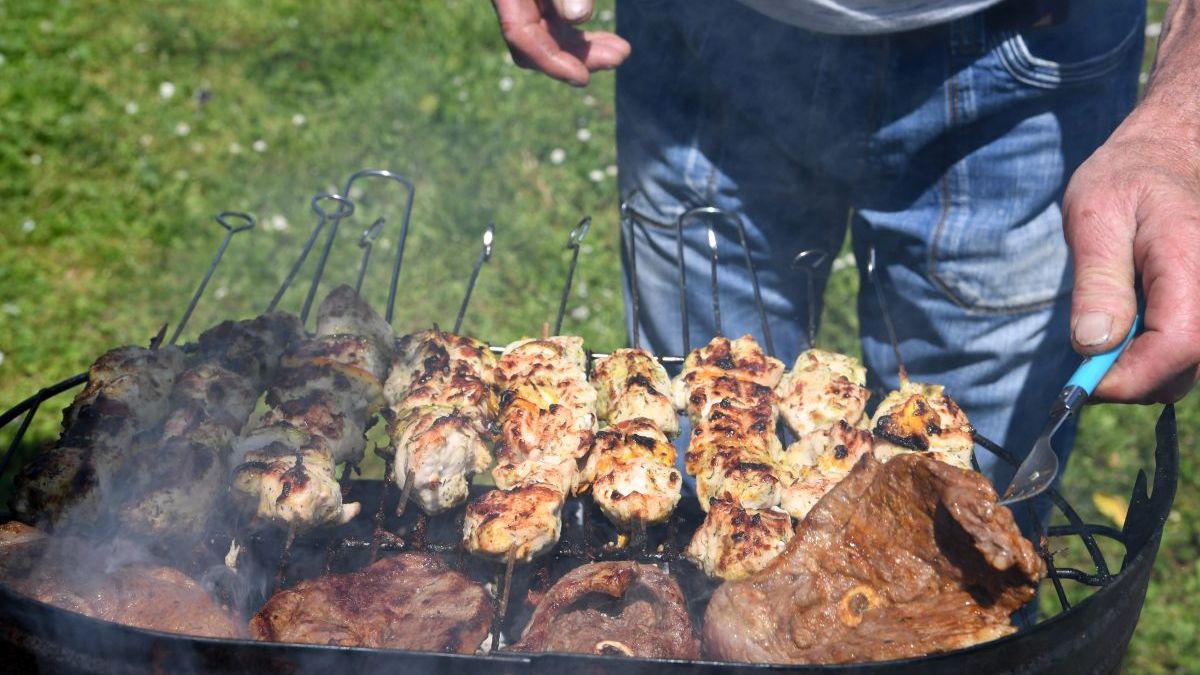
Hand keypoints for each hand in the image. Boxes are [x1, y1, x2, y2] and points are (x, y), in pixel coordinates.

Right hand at [491, 0, 630, 85]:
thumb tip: (579, 17)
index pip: (519, 35)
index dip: (550, 61)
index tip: (583, 78)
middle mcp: (513, 0)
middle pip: (538, 43)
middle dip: (578, 57)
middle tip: (618, 58)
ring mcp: (527, 3)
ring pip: (553, 38)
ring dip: (587, 51)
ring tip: (621, 52)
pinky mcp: (542, 3)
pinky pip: (560, 26)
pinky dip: (584, 38)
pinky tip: (611, 43)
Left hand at [1062, 110, 1199, 402]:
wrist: (1167, 153)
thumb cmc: (1126, 179)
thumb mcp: (1094, 218)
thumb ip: (1098, 282)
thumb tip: (1093, 344)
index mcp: (1190, 261)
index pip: (1177, 345)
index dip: (1129, 377)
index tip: (1083, 382)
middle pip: (1184, 368)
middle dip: (1130, 379)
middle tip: (1085, 362)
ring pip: (1188, 367)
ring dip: (1141, 370)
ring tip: (1105, 332)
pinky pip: (1188, 352)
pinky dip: (1154, 355)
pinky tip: (1128, 327)